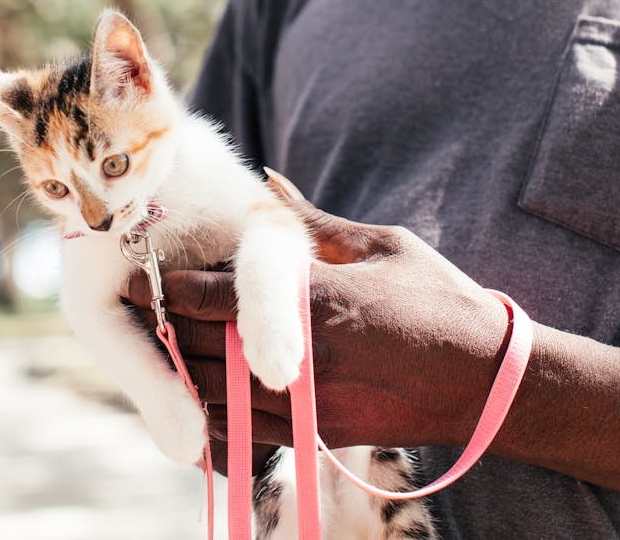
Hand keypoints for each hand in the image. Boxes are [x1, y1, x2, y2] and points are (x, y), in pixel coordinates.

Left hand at [124, 195, 512, 452]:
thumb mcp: (378, 245)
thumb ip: (311, 223)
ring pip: (210, 393)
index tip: (131, 268)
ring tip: (157, 342)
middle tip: (132, 303)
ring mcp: (305, 404)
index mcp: (313, 302)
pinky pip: (240, 432)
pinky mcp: (315, 434)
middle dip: (160, 324)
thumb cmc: (439, 299)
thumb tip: (268, 184)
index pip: (211, 296)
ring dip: (177, 369)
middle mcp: (299, 357)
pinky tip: (194, 389)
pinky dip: (208, 412)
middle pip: (197, 345)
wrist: (488, 382)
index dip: (163, 284)